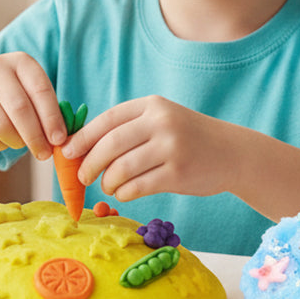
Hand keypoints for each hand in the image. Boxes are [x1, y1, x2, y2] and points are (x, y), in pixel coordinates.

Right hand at [0, 52, 66, 159]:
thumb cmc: (7, 95)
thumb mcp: (27, 92)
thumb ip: (45, 110)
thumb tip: (60, 140)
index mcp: (21, 61)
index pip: (41, 90)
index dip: (52, 118)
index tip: (59, 140)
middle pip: (20, 109)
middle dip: (35, 137)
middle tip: (44, 155)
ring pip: (1, 125)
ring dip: (16, 142)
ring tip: (21, 145)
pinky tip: (2, 142)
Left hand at [62, 96, 233, 200]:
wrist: (232, 152)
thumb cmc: (187, 138)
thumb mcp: (161, 120)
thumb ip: (128, 128)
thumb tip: (81, 147)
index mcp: (152, 105)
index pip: (107, 120)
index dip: (83, 137)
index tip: (67, 151)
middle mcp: (161, 122)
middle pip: (110, 145)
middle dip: (89, 163)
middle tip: (82, 176)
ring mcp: (171, 147)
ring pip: (121, 169)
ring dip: (108, 182)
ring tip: (108, 185)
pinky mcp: (178, 173)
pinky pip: (138, 186)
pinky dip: (124, 193)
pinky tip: (125, 192)